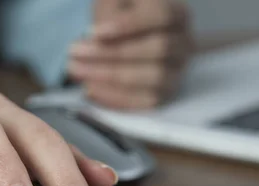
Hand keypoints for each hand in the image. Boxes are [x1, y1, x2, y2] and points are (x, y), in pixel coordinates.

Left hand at [68, 0, 192, 109]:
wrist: (127, 40)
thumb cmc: (121, 16)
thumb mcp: (115, 4)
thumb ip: (110, 14)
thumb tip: (100, 40)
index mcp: (176, 13)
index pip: (161, 15)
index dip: (129, 24)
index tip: (94, 32)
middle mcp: (184, 43)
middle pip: (158, 48)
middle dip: (111, 53)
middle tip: (74, 52)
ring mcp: (178, 71)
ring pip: (154, 78)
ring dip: (111, 77)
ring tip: (77, 71)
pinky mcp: (166, 95)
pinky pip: (147, 102)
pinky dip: (117, 97)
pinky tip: (90, 89)